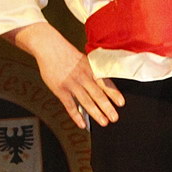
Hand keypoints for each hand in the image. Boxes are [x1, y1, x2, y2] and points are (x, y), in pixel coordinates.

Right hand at [8, 22, 123, 128]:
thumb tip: (104, 84)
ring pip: (86, 102)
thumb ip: (93, 72)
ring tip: (103, 122)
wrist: (50, 48)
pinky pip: (70, 105)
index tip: (121, 103)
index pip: (105, 83)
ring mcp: (71, 84)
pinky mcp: (60, 90)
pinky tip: (82, 124)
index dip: (114, 93)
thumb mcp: (84, 60)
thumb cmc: (67, 54)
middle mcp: (83, 77)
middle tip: (114, 118)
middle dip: (107, 108)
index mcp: (90, 69)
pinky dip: (76, 116)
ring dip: (96, 113)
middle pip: (98, 94)